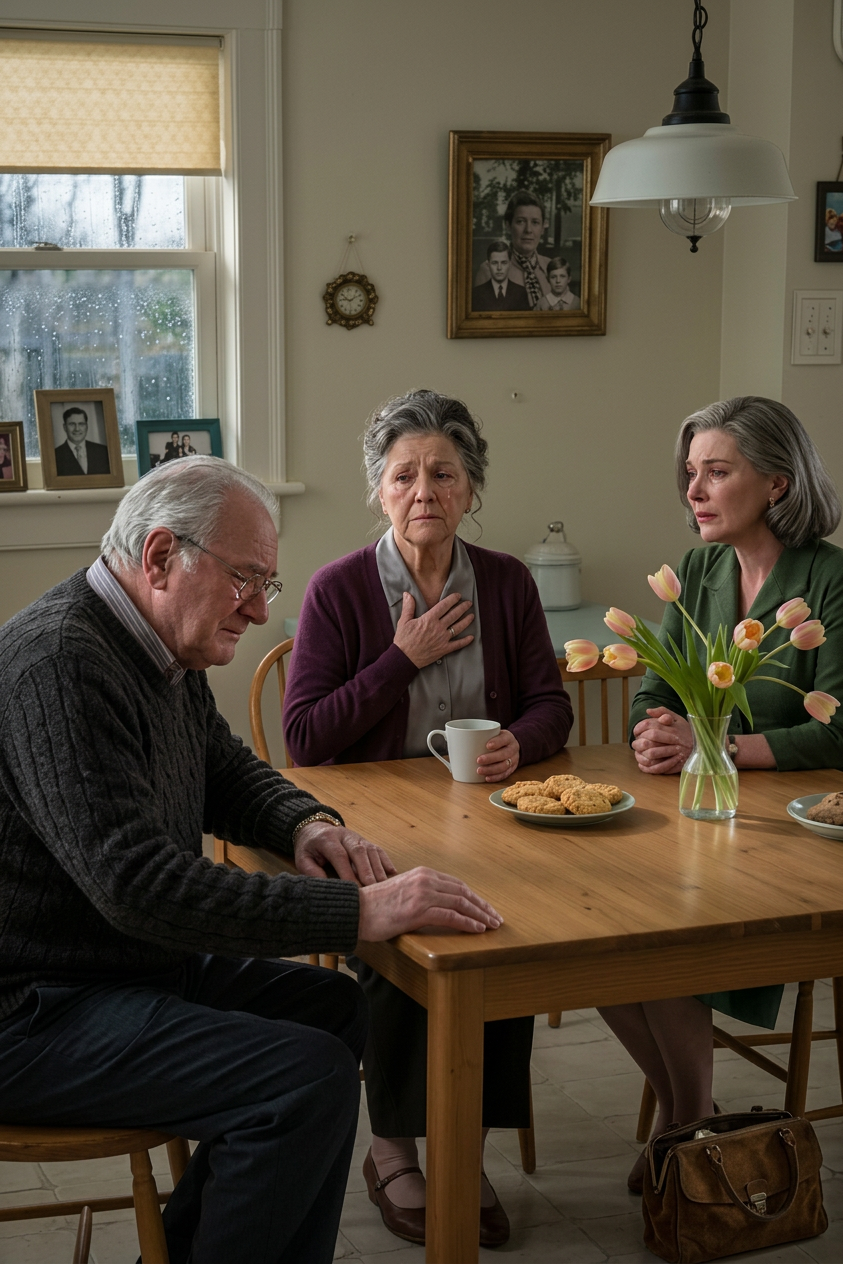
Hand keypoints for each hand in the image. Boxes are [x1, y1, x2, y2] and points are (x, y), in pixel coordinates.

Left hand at [294, 822, 396, 885]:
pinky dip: (386, 861)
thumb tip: (327, 885)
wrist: (315, 828)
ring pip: (371, 850)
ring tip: (383, 885)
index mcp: (327, 839)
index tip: (354, 889)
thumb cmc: (309, 848)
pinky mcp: (365, 841)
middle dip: (367, 870)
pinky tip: (392, 873)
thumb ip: (311, 872)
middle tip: (372, 888)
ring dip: (378, 868)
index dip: (348, 872)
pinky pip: (378, 849)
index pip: (340, 856)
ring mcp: (357, 837)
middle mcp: (345, 836)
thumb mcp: (302, 859)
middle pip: (359, 851)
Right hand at [357, 866, 502, 939]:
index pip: (457, 884)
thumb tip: (439, 905)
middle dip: (482, 906)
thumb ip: (421, 893)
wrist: (355, 910)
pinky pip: (450, 916)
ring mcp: (422, 893)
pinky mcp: (418, 910)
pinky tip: (477, 929)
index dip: (475, 897)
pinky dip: (467, 922)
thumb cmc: (376, 905)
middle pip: (463, 892)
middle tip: (496, 918)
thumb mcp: (402, 891)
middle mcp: (425, 879)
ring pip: (461, 903)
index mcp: (423, 873)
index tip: (486, 908)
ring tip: (491, 925)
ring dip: (480, 915)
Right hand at [393, 591, 473, 668]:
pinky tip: (471, 637)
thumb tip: (407, 594)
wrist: (404, 658)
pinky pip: (458, 644)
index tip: (458, 595)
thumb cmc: (403, 640)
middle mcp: (438, 628)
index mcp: (429, 619)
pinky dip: (465, 641)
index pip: (444, 605)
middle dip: (463, 607)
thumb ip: (408, 607)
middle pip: (454, 615)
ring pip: (458, 627)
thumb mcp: (404, 621)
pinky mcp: (444, 649)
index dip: (452, 599)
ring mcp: (443, 639)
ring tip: (472, 616)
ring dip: (466, 621)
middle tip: (468, 603)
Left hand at [477, 730, 519, 781]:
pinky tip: (487, 778)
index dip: (497, 742)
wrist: (511, 746)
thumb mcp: (494, 733)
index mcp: (508, 738)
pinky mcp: (511, 769)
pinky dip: (495, 777)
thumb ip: (483, 735)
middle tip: (478, 760)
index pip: (504, 739)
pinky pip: (505, 774)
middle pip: (504, 754)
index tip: (487, 746)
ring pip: (504, 766)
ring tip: (479, 771)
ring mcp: (513, 760)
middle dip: (491, 758)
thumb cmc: (498, 739)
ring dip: (491, 769)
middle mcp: (513, 748)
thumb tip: (459, 739)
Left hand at [631, 707, 692, 774]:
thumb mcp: (677, 718)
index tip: (636, 732)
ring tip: (637, 754)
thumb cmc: (685, 731)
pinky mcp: (677, 764)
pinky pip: (660, 767)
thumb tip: (648, 710)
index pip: (652, 725)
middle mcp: (675, 739)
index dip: (640, 727)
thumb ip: (662, 711)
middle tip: (634, 744)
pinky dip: (649, 768)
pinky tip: (642, 765)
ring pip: (654, 753)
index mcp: (673, 727)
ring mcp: (677, 753)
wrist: (702, 746)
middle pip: (652, 738)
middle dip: (639, 741)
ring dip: (641, 754)